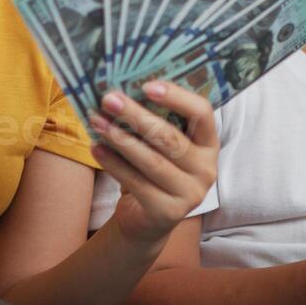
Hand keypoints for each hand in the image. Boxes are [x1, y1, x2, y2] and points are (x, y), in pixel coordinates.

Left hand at [94, 81, 218, 247]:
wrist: (147, 219)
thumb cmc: (153, 169)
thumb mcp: (161, 145)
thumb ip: (155, 120)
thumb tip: (123, 88)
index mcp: (209, 144)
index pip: (202, 113)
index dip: (177, 97)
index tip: (147, 85)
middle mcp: (206, 169)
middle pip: (170, 137)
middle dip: (136, 115)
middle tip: (109, 99)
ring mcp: (190, 193)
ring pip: (151, 160)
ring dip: (120, 138)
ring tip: (97, 121)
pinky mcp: (168, 212)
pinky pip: (136, 182)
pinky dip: (113, 164)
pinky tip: (96, 148)